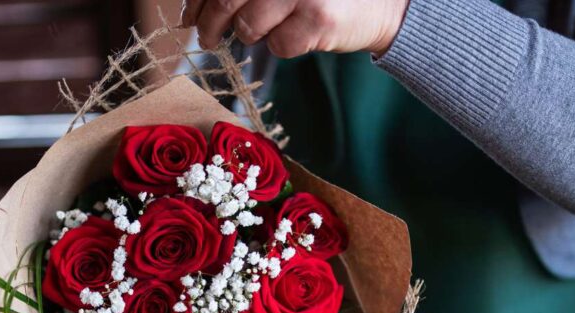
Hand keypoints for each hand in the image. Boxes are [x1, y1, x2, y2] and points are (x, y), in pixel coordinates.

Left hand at [181, 0, 409, 57]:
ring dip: (251, 34)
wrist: (384, 2)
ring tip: (266, 28)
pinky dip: (282, 46)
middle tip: (206, 37)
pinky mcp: (318, 19)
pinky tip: (298, 33)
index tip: (190, 14)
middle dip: (210, 23)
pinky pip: (278, 45)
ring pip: (249, 26)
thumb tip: (195, 8)